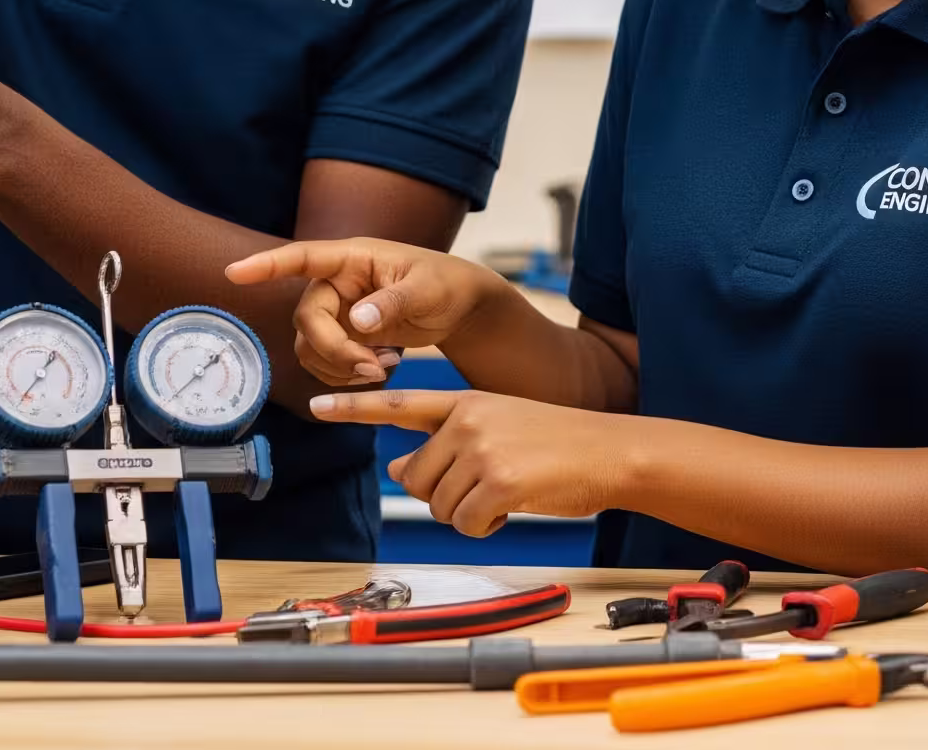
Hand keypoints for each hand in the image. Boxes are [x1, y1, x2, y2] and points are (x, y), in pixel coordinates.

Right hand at [224, 238, 498, 385]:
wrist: (459, 307)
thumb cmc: (445, 284)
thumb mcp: (427, 290)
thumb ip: (394, 302)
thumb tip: (359, 321)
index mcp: (353, 259)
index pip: (303, 257)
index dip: (267, 265)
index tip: (234, 273)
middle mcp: (336, 283)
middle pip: (308, 320)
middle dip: (334, 350)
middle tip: (374, 368)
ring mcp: (337, 311)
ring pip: (310, 347)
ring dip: (340, 366)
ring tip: (385, 366)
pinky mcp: (342, 336)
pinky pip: (323, 363)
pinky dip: (345, 375)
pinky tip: (379, 369)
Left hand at [309, 389, 632, 537]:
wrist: (611, 452)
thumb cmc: (559, 444)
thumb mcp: (498, 429)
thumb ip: (447, 443)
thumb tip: (399, 467)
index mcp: (466, 401)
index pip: (399, 403)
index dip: (353, 407)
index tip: (317, 404)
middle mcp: (468, 420)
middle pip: (415, 477)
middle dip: (442, 494)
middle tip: (483, 488)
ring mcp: (481, 450)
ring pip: (438, 505)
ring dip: (468, 513)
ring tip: (505, 493)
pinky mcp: (497, 482)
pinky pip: (465, 523)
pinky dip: (485, 527)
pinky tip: (511, 509)